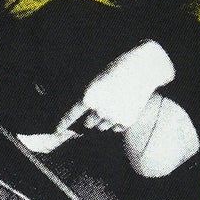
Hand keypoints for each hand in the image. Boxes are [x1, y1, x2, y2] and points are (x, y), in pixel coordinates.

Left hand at [56, 40, 174, 136]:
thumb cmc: (118, 70)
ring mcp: (113, 117)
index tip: (56, 131)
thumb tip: (83, 116)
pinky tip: (124, 107)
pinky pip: (115, 129)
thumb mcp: (97, 79)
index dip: (62, 124)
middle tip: (101, 106)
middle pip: (87, 124)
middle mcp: (99, 109)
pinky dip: (117, 122)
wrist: (143, 68)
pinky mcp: (126, 122)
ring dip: (104, 120)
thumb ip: (88, 97)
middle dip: (90, 118)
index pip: (71, 115)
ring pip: (101, 127)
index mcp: (89, 96)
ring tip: (115, 104)